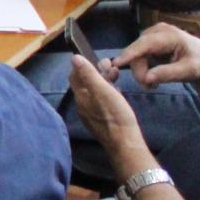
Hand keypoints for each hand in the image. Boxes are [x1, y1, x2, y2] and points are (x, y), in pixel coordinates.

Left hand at [65, 54, 148, 172]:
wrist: (125, 142)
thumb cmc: (115, 114)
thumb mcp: (102, 90)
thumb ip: (88, 74)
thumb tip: (74, 57)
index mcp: (80, 97)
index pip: (75, 76)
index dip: (84, 64)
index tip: (97, 58)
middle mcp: (82, 105)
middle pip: (85, 83)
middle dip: (97, 71)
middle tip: (111, 65)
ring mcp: (91, 114)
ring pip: (94, 91)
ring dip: (104, 80)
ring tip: (117, 74)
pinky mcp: (101, 120)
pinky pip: (101, 100)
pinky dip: (108, 91)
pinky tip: (117, 90)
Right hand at [111, 23, 199, 89]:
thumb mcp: (189, 71)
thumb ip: (168, 74)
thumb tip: (146, 78)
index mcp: (169, 34)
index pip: (145, 44)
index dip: (130, 54)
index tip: (116, 63)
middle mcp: (156, 31)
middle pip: (137, 52)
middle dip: (140, 71)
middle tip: (150, 87)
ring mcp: (151, 36)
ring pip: (135, 56)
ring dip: (141, 72)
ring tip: (154, 84)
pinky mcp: (149, 43)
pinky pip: (138, 57)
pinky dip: (143, 69)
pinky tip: (154, 76)